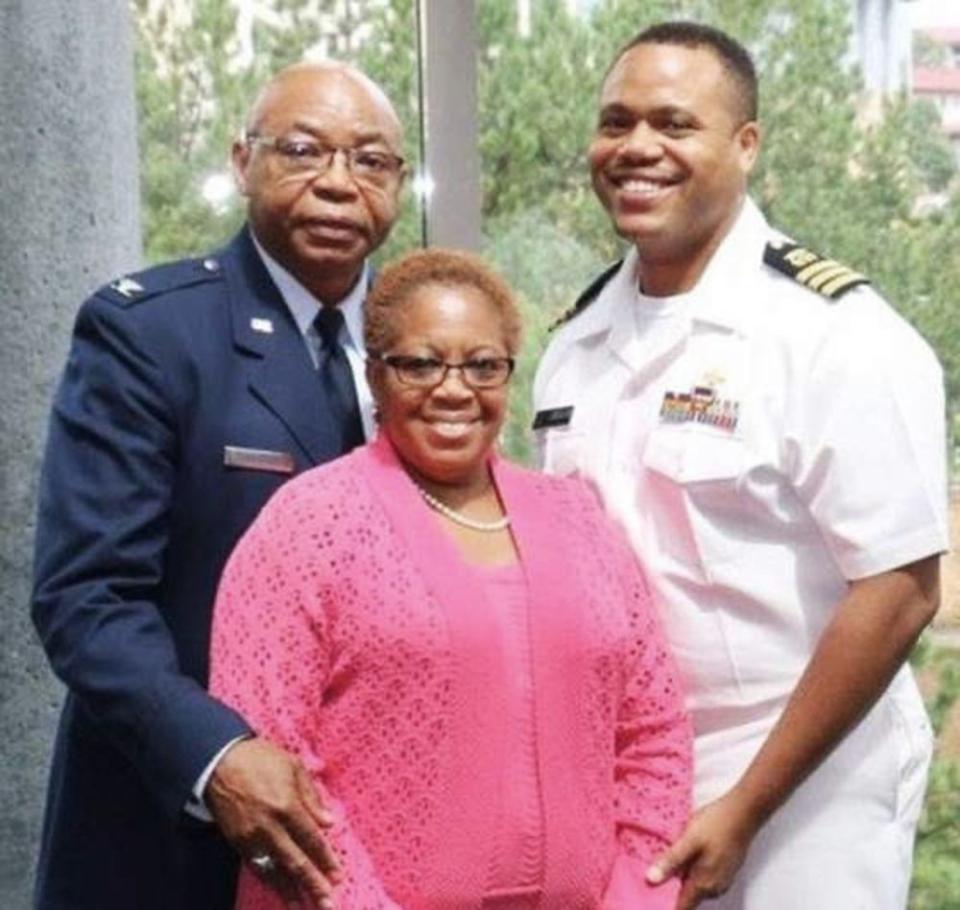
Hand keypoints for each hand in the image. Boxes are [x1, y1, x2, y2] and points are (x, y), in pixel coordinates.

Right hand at [207, 737, 341, 907]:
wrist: (219, 762)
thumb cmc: (261, 759)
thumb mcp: (293, 767)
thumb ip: (312, 797)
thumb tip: (329, 822)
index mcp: (287, 805)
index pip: (311, 839)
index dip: (325, 859)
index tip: (338, 875)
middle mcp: (269, 826)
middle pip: (295, 861)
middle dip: (313, 884)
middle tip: (327, 903)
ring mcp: (251, 836)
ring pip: (274, 870)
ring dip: (290, 890)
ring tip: (303, 905)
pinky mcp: (237, 841)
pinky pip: (257, 866)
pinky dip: (269, 881)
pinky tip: (280, 890)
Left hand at [645, 790, 759, 909]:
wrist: (743, 811)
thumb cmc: (717, 824)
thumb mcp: (688, 840)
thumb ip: (671, 861)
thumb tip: (650, 880)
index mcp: (703, 884)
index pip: (681, 907)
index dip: (664, 902)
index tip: (651, 893)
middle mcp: (714, 888)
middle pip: (687, 896)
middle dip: (671, 886)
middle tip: (656, 869)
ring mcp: (721, 879)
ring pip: (695, 885)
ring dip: (682, 875)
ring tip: (671, 857)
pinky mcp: (724, 869)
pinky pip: (703, 875)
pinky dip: (692, 868)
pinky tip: (687, 852)